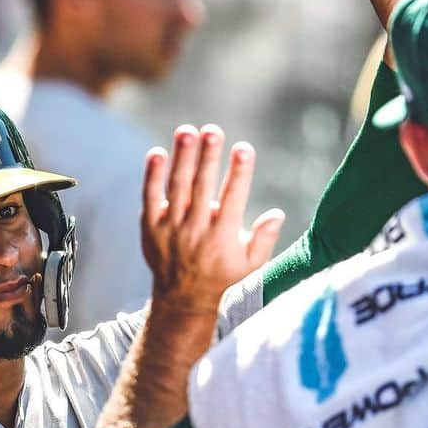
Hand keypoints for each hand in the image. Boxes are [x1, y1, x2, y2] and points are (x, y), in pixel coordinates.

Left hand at [142, 125, 283, 312]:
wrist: (182, 297)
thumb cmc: (222, 275)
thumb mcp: (250, 264)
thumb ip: (264, 239)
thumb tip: (277, 213)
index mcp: (223, 236)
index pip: (233, 198)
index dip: (239, 172)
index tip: (244, 148)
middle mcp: (196, 229)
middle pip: (202, 187)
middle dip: (208, 158)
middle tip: (213, 130)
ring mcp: (171, 227)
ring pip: (177, 187)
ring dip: (182, 158)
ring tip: (187, 131)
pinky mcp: (151, 226)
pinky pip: (150, 197)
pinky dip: (153, 175)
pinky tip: (158, 153)